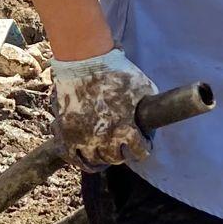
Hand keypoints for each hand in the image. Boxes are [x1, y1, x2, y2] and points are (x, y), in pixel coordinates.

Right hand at [50, 48, 159, 168]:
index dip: (143, 149)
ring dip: (102, 158)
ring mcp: (84, 138)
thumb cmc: (116, 71)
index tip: (142, 145)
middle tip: (121, 146)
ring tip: (103, 153)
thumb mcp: (142, 86)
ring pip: (95, 160)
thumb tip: (155, 112)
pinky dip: (80, 161)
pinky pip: (73, 157)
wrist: (84, 62)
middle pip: (116, 158)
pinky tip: (85, 159)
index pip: (140, 152)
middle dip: (121, 153)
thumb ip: (149, 104)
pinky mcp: (66, 134)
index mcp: (126, 129)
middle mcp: (105, 139)